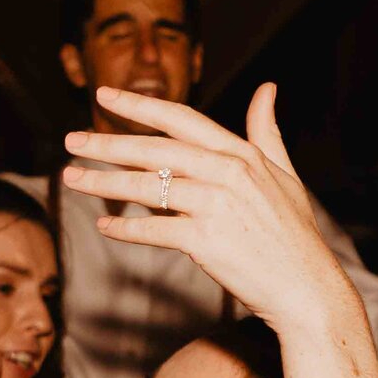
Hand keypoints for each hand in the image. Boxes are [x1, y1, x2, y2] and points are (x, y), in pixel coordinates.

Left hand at [59, 83, 351, 334]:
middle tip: (72, 139)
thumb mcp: (285, 174)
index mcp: (241, 153)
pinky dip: (126, 228)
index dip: (138, 105)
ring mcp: (216, 206)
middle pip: (154, 150)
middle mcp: (227, 173)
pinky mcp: (205, 241)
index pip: (180, 119)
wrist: (306, 288)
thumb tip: (267, 88)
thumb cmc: (294, 234)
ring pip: (146, 188)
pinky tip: (106, 226)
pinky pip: (153, 230)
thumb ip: (268, 131)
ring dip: (104, 183)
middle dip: (107, 143)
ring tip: (72, 179)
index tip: (104, 95)